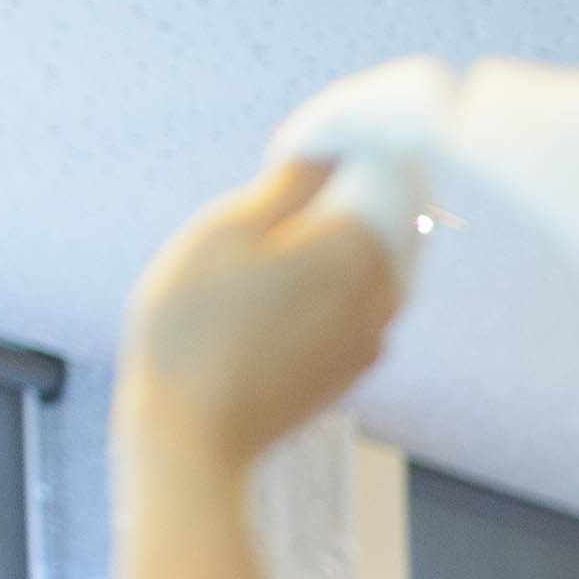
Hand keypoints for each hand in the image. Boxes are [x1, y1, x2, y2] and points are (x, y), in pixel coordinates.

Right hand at [120, 162, 402, 468]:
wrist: (193, 435)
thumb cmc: (196, 327)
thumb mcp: (227, 229)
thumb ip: (290, 183)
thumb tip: (330, 147)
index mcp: (359, 247)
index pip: (385, 168)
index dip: (347, 146)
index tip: (307, 143)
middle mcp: (386, 294)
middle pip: (385, 216)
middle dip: (344, 193)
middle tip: (289, 183)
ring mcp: (374, 336)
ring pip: (372, 262)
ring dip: (335, 239)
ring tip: (274, 239)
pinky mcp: (354, 366)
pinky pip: (356, 303)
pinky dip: (330, 282)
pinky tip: (279, 286)